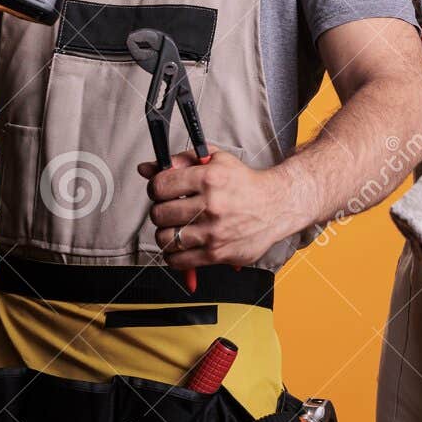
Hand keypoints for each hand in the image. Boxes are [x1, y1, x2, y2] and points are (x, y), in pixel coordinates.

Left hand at [138, 145, 293, 270]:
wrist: (276, 206)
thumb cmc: (243, 182)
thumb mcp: (215, 160)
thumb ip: (180, 160)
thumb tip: (145, 169)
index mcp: (208, 178)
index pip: (160, 185)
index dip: (155, 188)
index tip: (161, 191)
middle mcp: (211, 205)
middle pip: (159, 214)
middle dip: (160, 211)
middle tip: (170, 210)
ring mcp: (214, 232)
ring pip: (165, 238)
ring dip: (166, 233)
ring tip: (176, 227)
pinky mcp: (217, 254)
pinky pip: (178, 261)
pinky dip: (173, 255)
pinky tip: (182, 245)